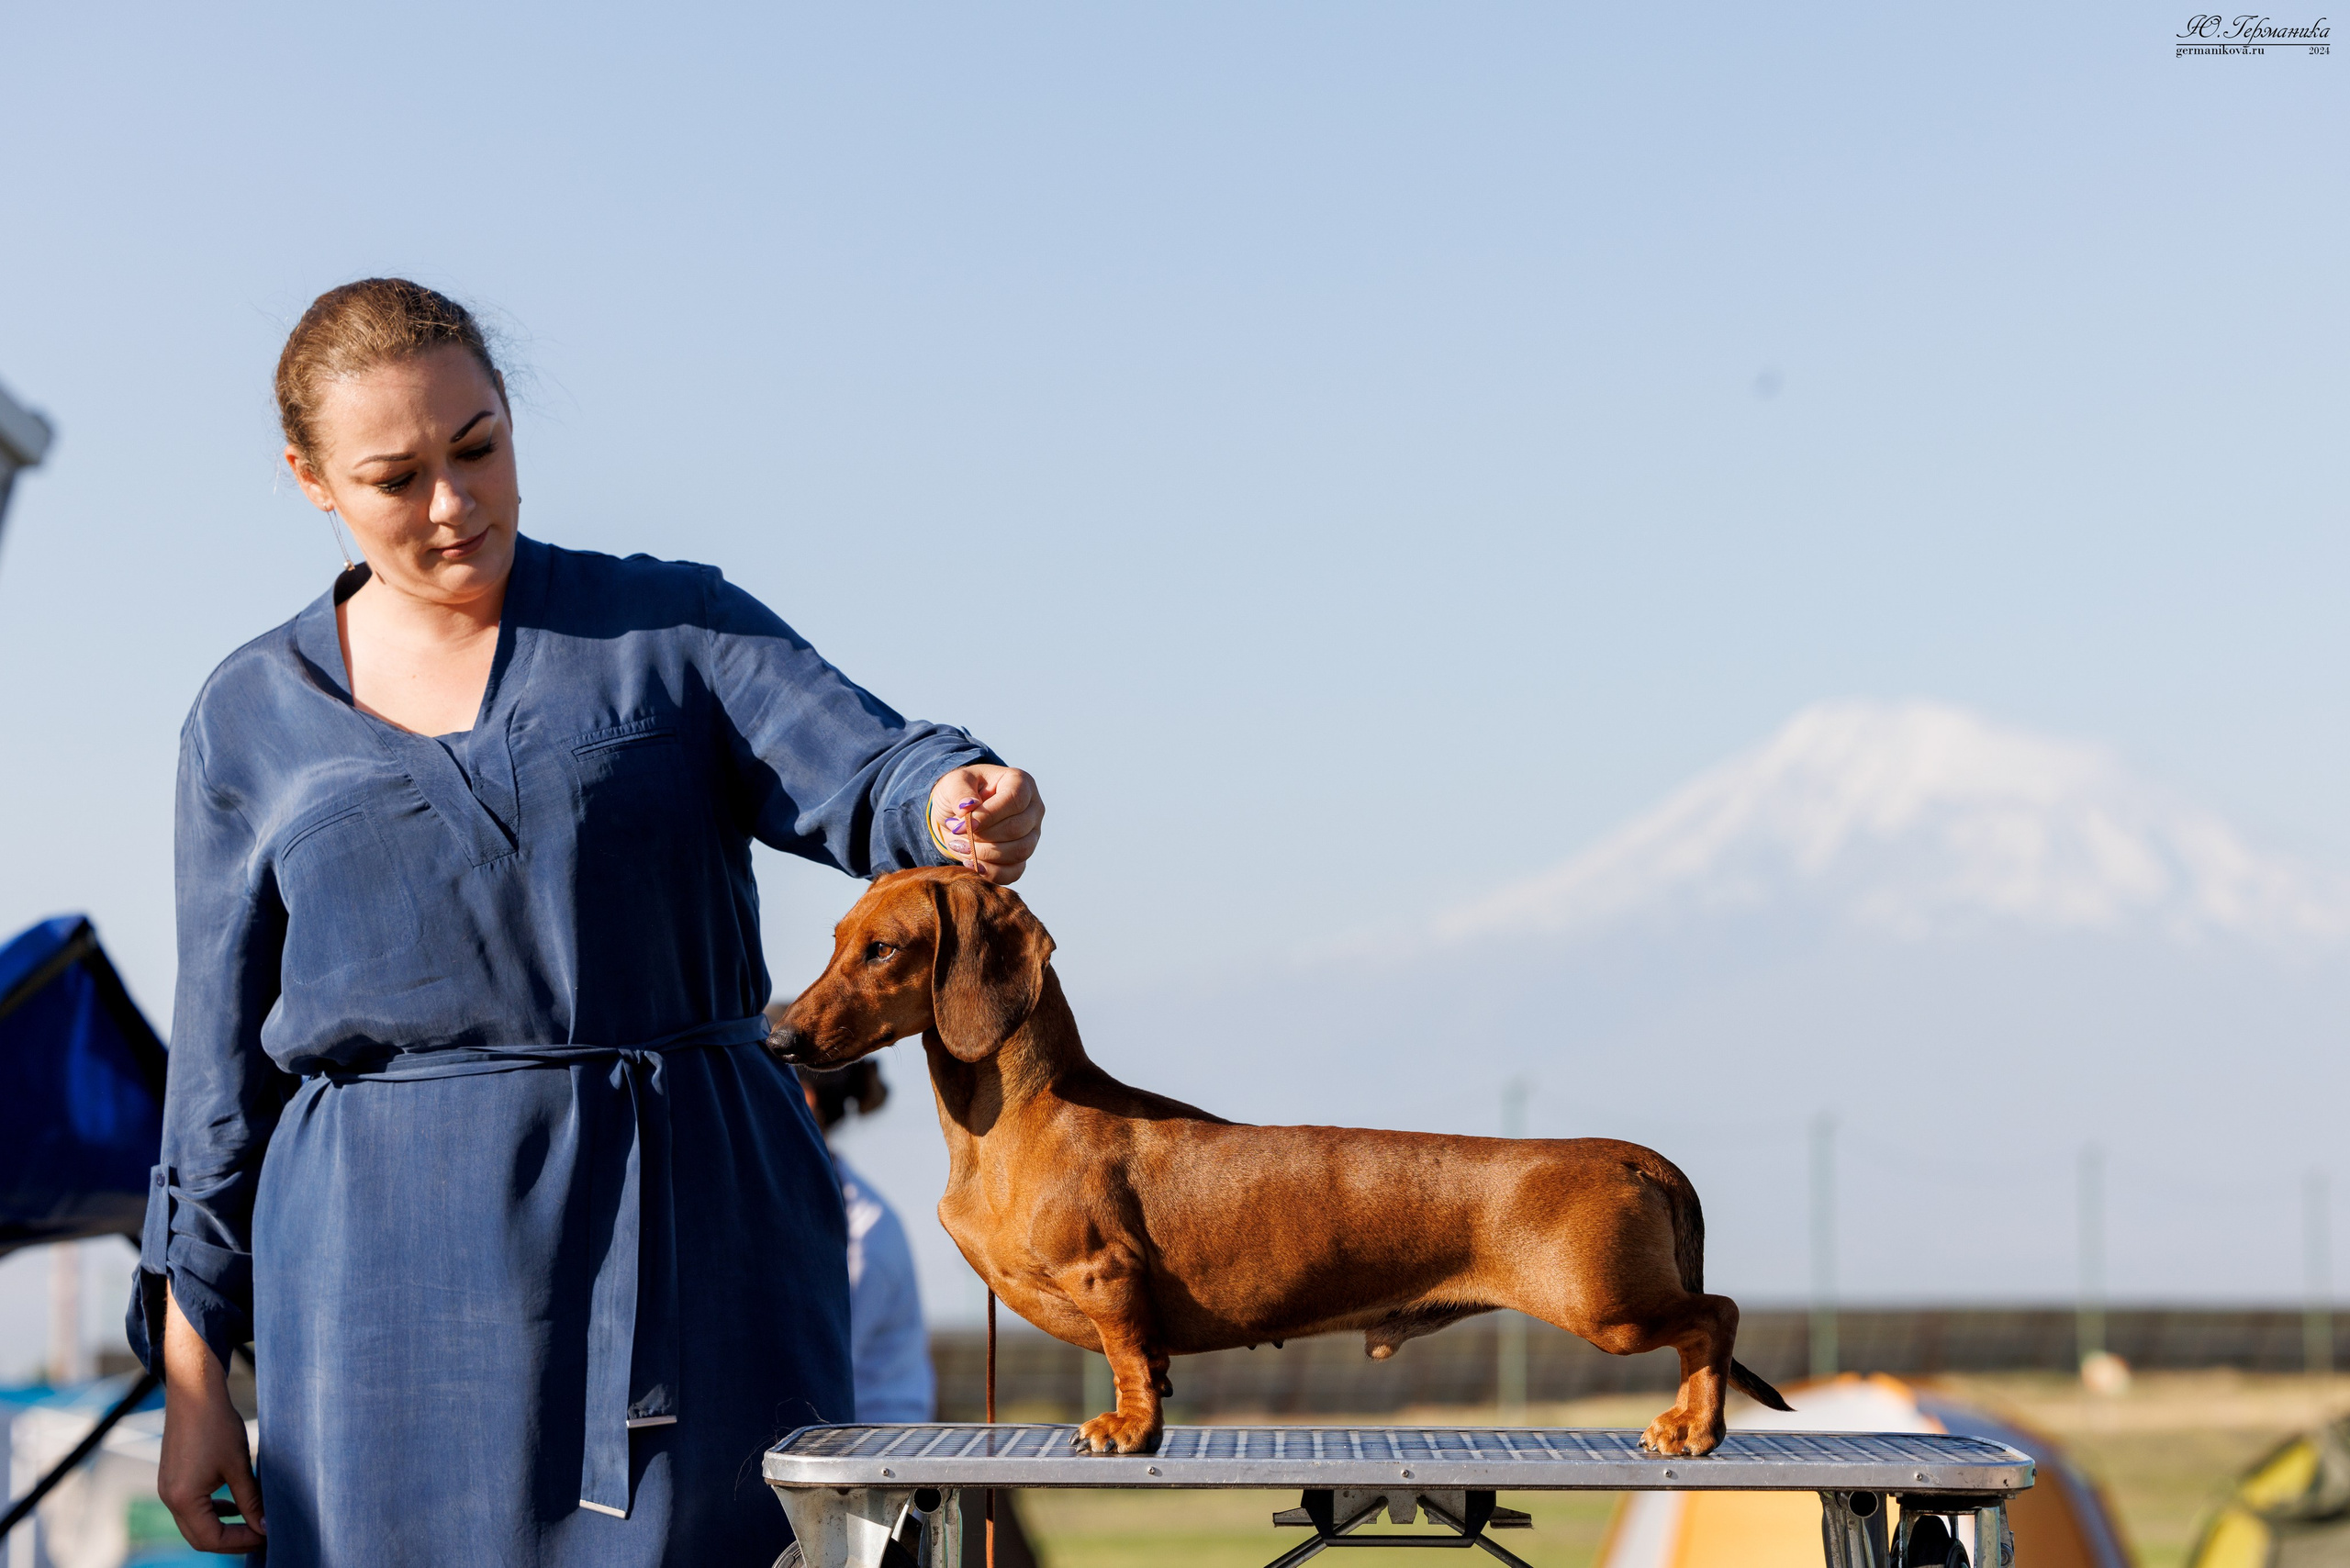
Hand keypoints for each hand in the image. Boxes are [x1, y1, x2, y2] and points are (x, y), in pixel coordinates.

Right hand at [157, 1288, 264, 1552]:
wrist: (194, 1393)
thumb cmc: (217, 1425)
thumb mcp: (239, 1466)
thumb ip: (251, 1500)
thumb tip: (265, 1526)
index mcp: (183, 1499)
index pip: (211, 1539)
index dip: (241, 1541)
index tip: (267, 1535)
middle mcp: (170, 1498)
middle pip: (200, 1537)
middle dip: (232, 1540)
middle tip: (262, 1534)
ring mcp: (168, 1489)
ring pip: (196, 1523)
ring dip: (223, 1526)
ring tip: (253, 1522)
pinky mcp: (173, 1478)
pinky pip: (192, 1507)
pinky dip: (214, 1511)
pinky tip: (236, 1504)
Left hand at [930, 764, 1043, 884]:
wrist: (958, 813)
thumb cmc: (960, 792)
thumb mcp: (953, 783)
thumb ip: (959, 792)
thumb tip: (967, 807)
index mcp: (1020, 783)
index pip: (1015, 800)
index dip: (990, 815)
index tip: (965, 824)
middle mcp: (1033, 808)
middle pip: (1017, 829)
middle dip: (983, 836)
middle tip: (957, 833)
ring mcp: (1031, 834)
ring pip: (1019, 852)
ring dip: (986, 854)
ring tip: (961, 846)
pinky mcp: (1022, 857)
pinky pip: (1015, 872)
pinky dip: (992, 873)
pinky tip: (972, 864)